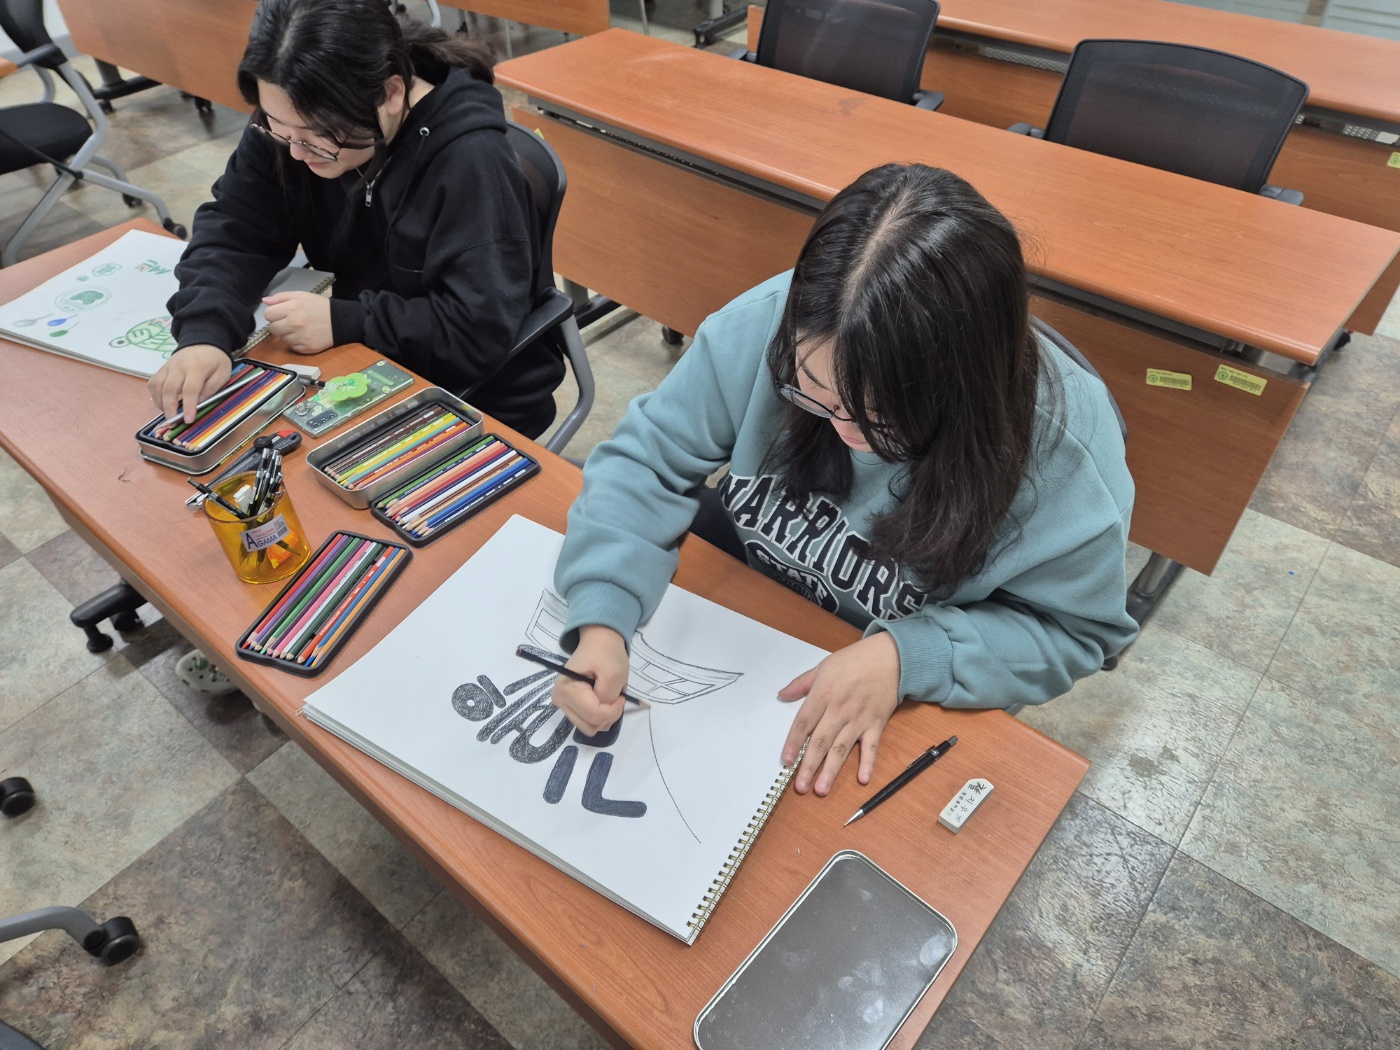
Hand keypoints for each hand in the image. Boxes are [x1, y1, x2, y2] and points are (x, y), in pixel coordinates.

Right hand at [148, 343, 232, 422]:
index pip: (190, 389)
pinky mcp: (162, 369)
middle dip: (170, 408)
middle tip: (173, 422)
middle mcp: (178, 366)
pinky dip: (155, 395)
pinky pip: (153, 383)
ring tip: (168, 415)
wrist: (204, 341)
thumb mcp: (223, 373)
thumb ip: (212, 388)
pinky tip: (163, 404)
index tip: (188, 420)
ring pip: (156, 386)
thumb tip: (199, 402)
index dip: (189, 406)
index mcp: (196, 367)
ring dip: (160, 403)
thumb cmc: (215, 360)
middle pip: (169, 389)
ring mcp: (167, 367)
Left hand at [262, 291, 332, 353]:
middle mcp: (294, 324)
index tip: (281, 313)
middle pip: (272, 329)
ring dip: (288, 334)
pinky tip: (304, 336)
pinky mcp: (306, 348)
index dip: (273, 313)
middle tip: (288, 322)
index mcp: (292, 308)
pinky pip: (293, 347)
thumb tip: (265, 301)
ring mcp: (300, 338)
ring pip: (282, 339)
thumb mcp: (301, 295)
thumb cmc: (319, 306)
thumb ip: (281, 297)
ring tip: (299, 329)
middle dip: (278, 325)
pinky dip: (296, 342)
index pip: (268, 315)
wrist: (340, 321)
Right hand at [550, 625, 630, 735]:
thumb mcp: (614, 673)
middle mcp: (559, 700)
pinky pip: (588, 722)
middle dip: (608, 714)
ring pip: (589, 727)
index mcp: (566, 689)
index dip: (614, 710)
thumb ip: (608, 696)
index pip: (594, 715)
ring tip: (608, 695)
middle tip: (616, 696)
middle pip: (590, 725)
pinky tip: (602, 698)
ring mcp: (563, 704)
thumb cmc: (606, 654)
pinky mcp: (569, 707)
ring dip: (605, 715)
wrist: (598, 641)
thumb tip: (604, 713)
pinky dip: (600, 714)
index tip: (622, 696)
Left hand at [779, 632, 901, 796]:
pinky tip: (863, 779)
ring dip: (831, 770)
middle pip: (820, 741)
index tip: (786, 761)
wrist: (891, 658)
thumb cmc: (855, 660)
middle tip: (800, 787)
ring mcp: (859, 719)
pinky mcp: (876, 724)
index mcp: (823, 694)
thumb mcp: (823, 666)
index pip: (804, 722)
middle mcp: (839, 710)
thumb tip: (782, 695)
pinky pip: (871, 747)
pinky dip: (868, 763)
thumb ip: (801, 683)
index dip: (793, 743)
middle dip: (809, 766)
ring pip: (842, 748)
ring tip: (821, 789)